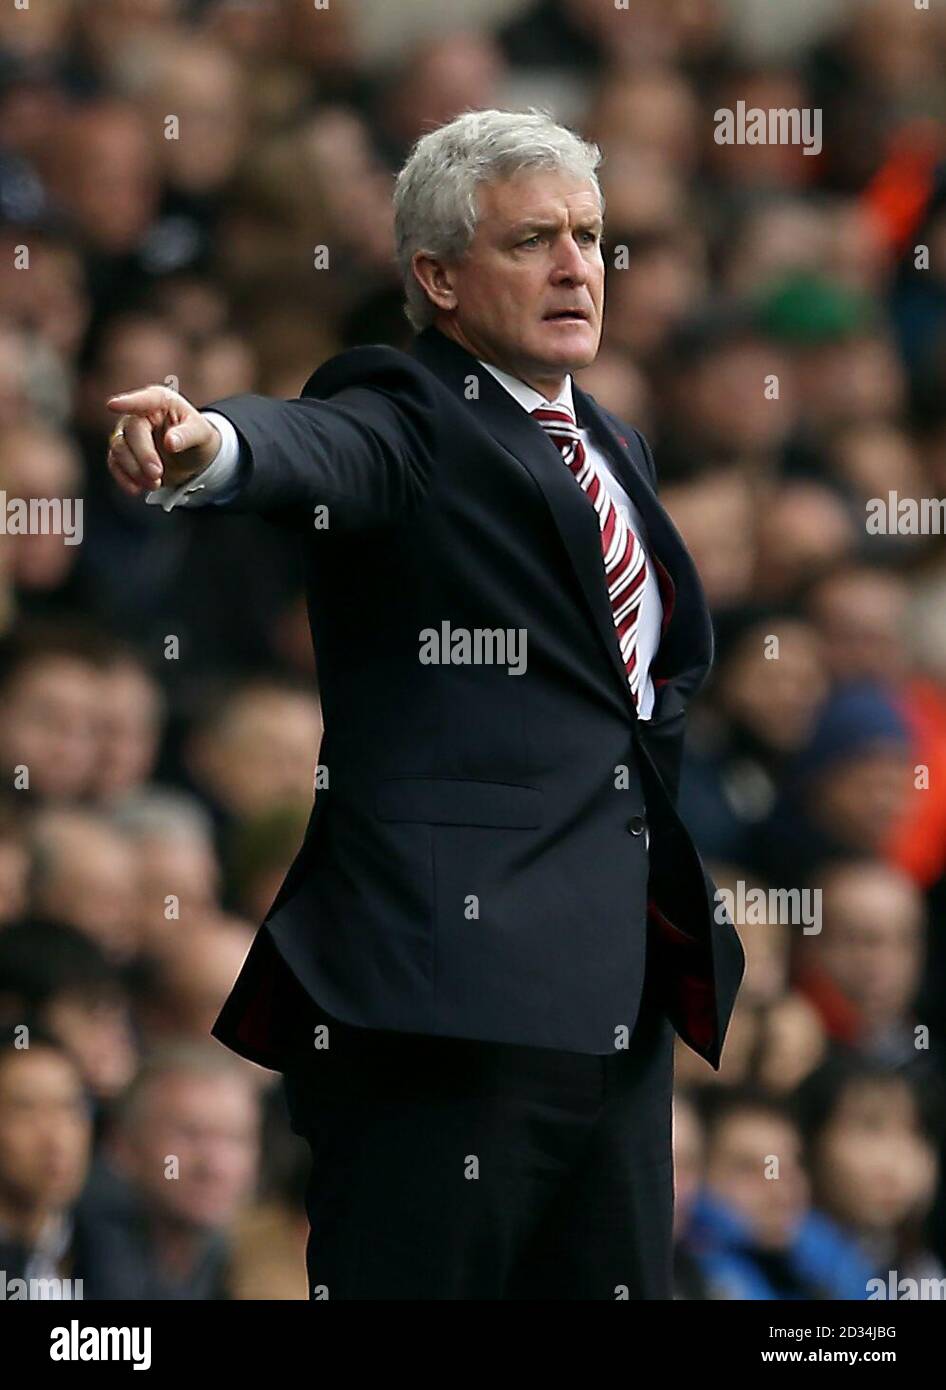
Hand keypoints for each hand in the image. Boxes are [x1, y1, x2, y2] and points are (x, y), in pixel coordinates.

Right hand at [106, 384, 221, 497]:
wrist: (192, 457)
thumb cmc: (197, 437)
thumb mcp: (202, 434)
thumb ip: (187, 435)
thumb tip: (171, 442)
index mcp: (160, 402)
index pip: (145, 400)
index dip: (128, 402)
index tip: (112, 405)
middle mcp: (139, 414)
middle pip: (131, 431)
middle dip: (142, 455)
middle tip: (157, 474)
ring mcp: (128, 434)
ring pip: (119, 449)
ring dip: (134, 470)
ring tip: (155, 484)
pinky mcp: (124, 454)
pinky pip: (115, 465)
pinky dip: (124, 479)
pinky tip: (137, 489)